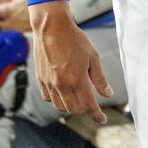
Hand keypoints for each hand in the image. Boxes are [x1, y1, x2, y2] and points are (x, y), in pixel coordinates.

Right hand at [30, 0, 111, 123]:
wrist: (52, 27)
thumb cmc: (75, 39)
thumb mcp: (93, 57)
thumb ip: (99, 78)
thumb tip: (107, 93)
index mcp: (77, 80)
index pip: (89, 105)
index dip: (97, 115)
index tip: (102, 119)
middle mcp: (61, 85)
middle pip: (73, 109)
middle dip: (84, 110)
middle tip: (90, 103)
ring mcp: (49, 83)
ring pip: (59, 106)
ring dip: (70, 106)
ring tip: (78, 96)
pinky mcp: (40, 79)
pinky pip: (48, 97)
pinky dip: (57, 99)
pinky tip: (63, 91)